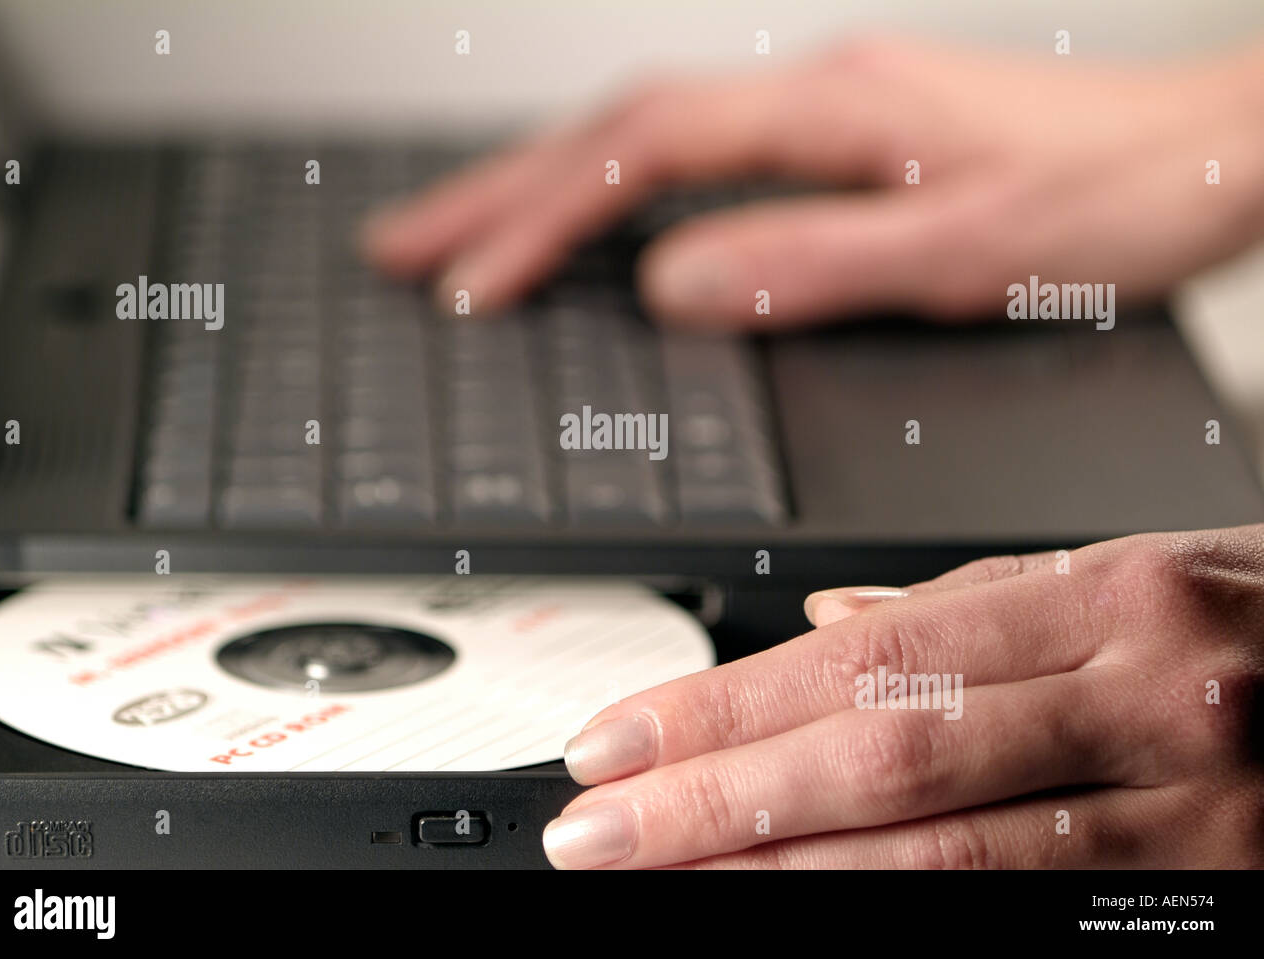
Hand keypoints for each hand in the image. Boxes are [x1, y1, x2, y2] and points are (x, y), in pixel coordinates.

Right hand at [363, 36, 1263, 329]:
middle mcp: (814, 93)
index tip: (471, 286)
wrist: (1214, 149)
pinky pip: (694, 157)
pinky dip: (616, 193)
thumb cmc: (1116, 196)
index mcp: (830, 112)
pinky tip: (590, 223)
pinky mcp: (843, 138)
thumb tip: (676, 289)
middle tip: (400, 244)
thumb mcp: (964, 251)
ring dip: (542, 186)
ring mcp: (824, 110)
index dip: (540, 220)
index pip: (640, 159)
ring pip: (645, 139)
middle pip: (614, 131)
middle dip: (497, 192)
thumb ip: (810, 267)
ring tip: (460, 235)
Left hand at [542, 525, 1263, 867]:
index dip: (727, 704)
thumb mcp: (1129, 574)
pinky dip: (895, 908)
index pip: (869, 656)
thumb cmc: (1260, 623)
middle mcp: (1146, 698)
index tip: (622, 737)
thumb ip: (969, 605)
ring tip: (665, 875)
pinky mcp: (1209, 898)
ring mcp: (1189, 811)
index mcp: (1110, 596)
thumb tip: (827, 619)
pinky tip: (803, 903)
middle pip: (883, 755)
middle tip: (598, 825)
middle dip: (720, 797)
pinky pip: (1023, 912)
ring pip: (943, 853)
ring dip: (781, 869)